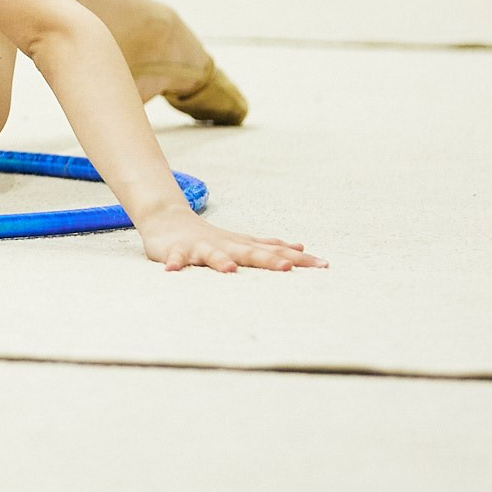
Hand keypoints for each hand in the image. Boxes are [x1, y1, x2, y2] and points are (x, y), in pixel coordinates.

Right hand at [138, 209, 323, 273]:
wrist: (168, 220)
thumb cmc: (210, 238)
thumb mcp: (242, 242)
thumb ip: (269, 246)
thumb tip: (300, 248)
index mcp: (243, 246)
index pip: (275, 252)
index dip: (298, 260)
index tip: (323, 266)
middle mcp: (227, 246)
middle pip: (250, 253)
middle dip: (268, 260)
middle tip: (287, 268)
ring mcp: (202, 247)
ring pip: (213, 255)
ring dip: (221, 261)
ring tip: (230, 270)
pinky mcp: (178, 251)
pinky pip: (176, 258)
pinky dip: (174, 263)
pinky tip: (173, 271)